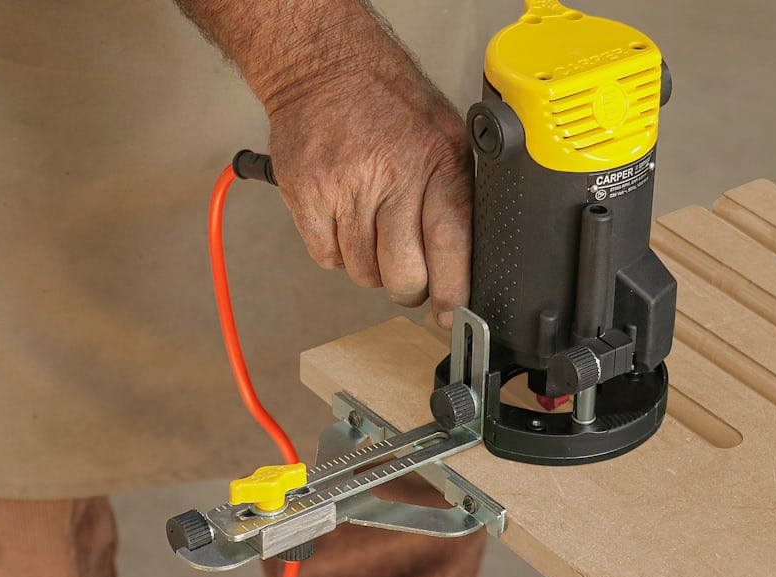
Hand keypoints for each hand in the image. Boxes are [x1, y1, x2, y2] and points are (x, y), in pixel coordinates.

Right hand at [175, 0, 471, 326]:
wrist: (324, 65)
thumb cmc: (389, 102)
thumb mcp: (445, 135)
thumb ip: (457, 193)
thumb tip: (468, 264)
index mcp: (438, 162)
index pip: (451, 245)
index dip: (453, 290)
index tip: (452, 313)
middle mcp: (394, 175)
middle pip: (402, 274)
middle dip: (408, 288)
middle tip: (408, 278)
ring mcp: (346, 187)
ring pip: (361, 271)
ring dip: (369, 265)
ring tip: (372, 231)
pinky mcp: (307, 193)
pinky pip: (325, 256)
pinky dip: (335, 251)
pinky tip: (344, 221)